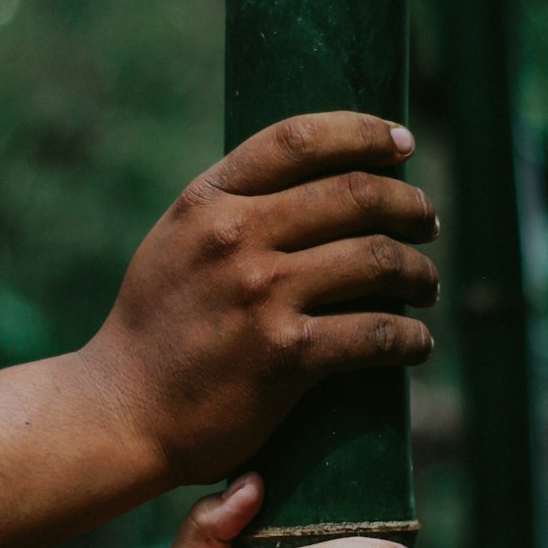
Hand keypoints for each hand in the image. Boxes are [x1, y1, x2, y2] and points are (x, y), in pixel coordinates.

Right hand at [81, 111, 438, 487]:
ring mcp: (261, 295)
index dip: (364, 133)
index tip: (402, 143)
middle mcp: (235, 237)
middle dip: (408, 205)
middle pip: (355, 194)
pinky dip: (410, 338)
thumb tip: (311, 183)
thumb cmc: (155, 332)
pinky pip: (374, 334)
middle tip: (427, 222)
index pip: (300, 140)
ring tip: (426, 284)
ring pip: (376, 259)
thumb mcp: (175, 245)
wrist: (120, 414)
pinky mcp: (285, 356)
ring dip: (418, 271)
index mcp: (207, 201)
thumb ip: (230, 210)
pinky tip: (417, 344)